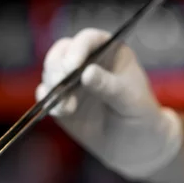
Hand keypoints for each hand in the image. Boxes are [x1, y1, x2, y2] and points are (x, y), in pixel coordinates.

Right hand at [36, 28, 182, 179]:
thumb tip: (86, 73)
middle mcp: (86, 61)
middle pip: (61, 53)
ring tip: (67, 108)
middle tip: (60, 84)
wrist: (131, 143)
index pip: (88, 40)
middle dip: (56, 67)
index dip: (77, 49)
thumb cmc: (138, 115)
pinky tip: (60, 112)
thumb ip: (108, 86)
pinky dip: (47, 101)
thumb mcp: (130, 100)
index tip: (72, 66)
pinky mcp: (60, 99)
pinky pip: (44, 94)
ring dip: (52, 87)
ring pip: (49, 72)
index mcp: (108, 51)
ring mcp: (71, 80)